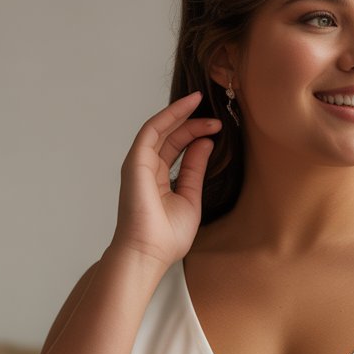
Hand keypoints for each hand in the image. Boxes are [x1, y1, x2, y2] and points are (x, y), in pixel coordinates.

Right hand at [108, 91, 222, 265]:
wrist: (149, 252)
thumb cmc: (167, 236)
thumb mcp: (191, 198)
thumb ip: (195, 169)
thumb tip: (205, 143)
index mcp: (159, 178)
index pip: (176, 147)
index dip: (195, 133)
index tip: (218, 127)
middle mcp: (147, 168)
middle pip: (169, 135)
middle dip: (191, 121)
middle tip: (215, 114)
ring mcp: (139, 163)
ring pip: (159, 128)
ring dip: (180, 112)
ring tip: (200, 101)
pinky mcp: (135, 161)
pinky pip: (151, 130)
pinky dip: (168, 115)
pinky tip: (186, 107)